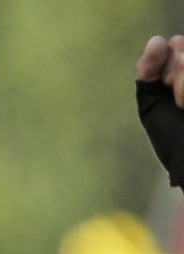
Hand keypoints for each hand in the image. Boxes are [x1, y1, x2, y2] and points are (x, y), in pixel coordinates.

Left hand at [136, 35, 183, 187]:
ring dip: (183, 85)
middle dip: (175, 76)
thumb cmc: (174, 138)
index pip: (174, 44)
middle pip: (182, 46)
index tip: (168, 96)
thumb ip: (149, 71)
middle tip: (181, 104)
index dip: (164, 70)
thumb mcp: (152, 104)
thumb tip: (156, 39)